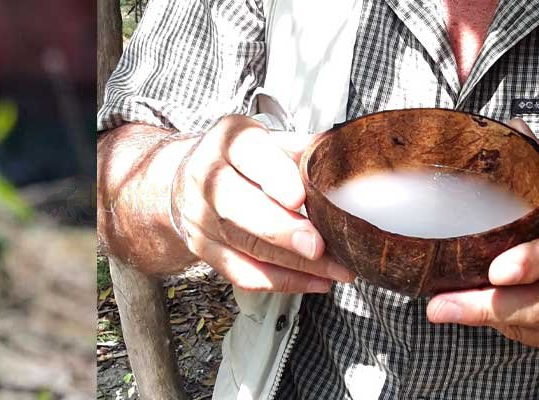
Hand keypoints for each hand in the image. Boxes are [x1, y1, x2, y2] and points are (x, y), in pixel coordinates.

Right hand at [171, 115, 353, 292]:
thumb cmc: (241, 160)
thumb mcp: (270, 141)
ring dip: (295, 263)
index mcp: (228, 141)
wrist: (190, 179)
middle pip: (239, 207)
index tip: (300, 197)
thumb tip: (348, 165)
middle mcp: (207, 178)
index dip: (275, 177)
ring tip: (337, 269)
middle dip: (281, 230)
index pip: (249, 155)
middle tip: (318, 245)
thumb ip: (303, 151)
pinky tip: (316, 281)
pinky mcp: (204, 249)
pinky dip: (283, 282)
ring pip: (246, 245)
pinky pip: (242, 273)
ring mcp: (200, 218)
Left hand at [425, 119, 538, 355]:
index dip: (533, 264)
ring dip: (482, 315)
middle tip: (441, 305)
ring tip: (442, 306)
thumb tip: (515, 130)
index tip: (499, 268)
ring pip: (527, 325)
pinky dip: (502, 320)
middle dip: (485, 307)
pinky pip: (527, 334)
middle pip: (538, 305)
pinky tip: (482, 304)